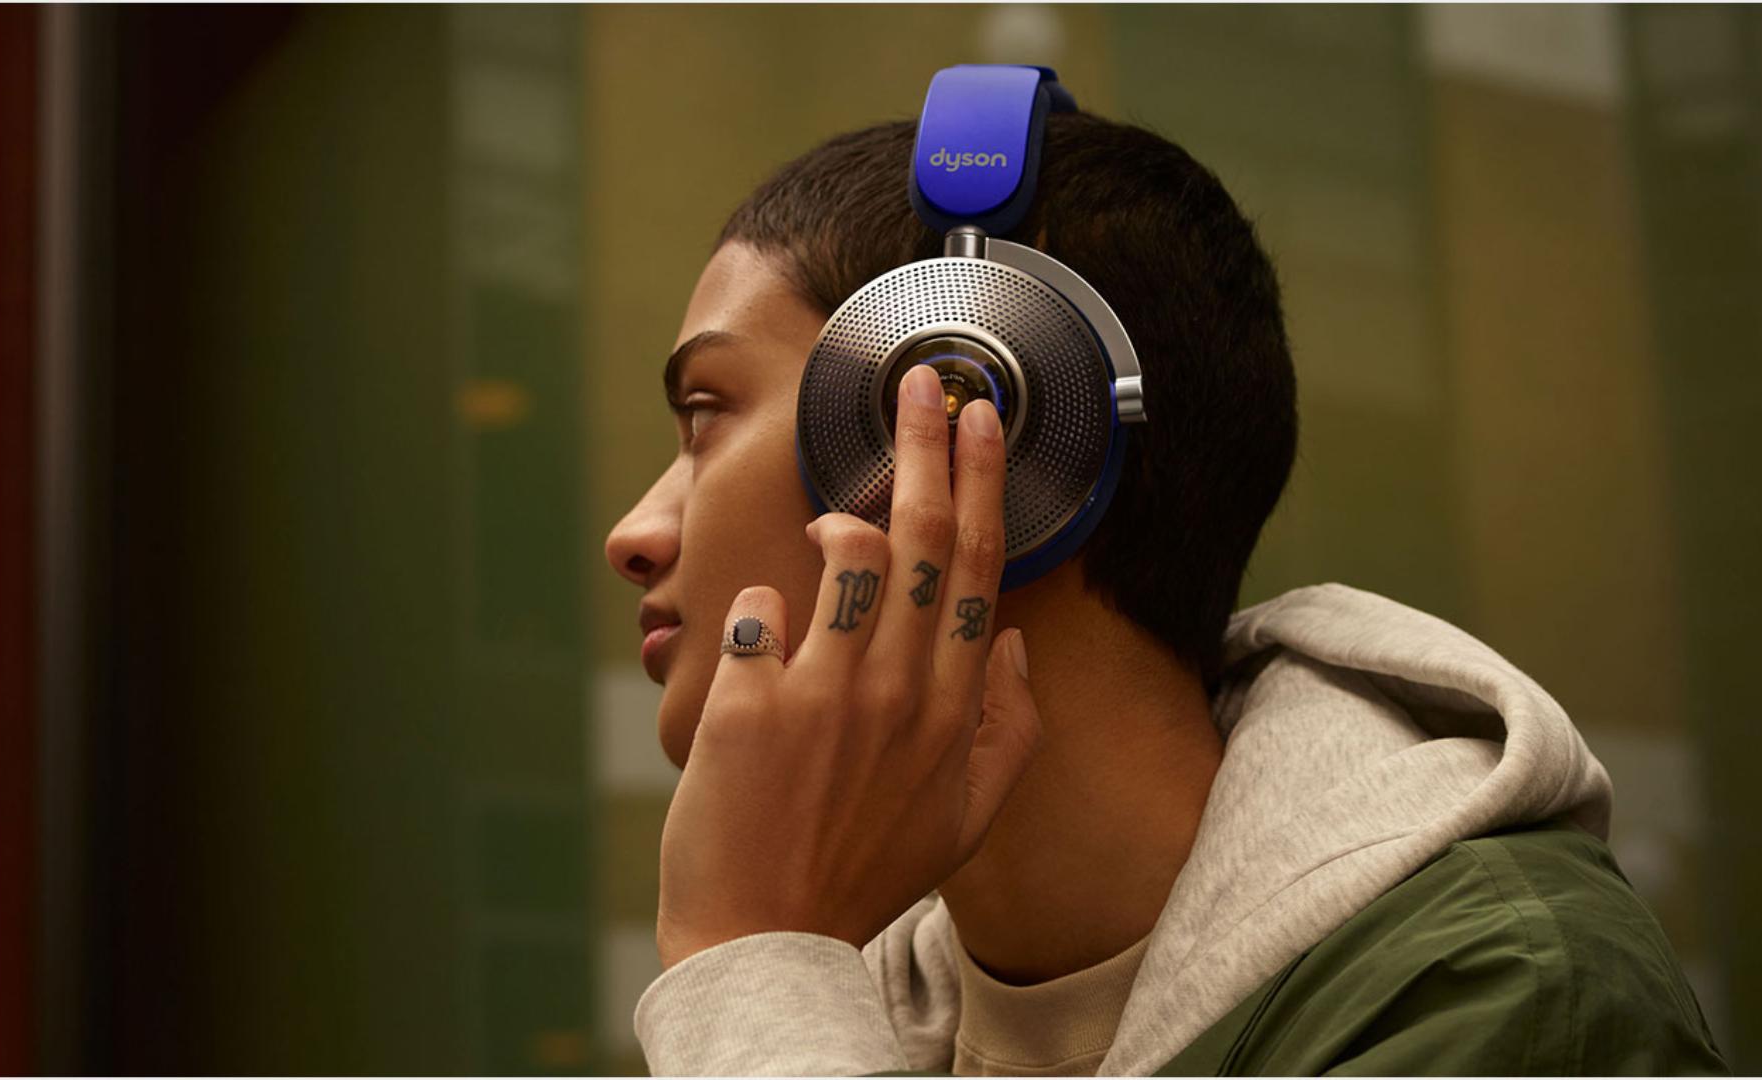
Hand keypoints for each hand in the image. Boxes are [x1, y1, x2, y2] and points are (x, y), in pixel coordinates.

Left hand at [653, 363, 1042, 969]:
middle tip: (922, 382)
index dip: (980, 482)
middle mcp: (898, 691)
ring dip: (840, 516)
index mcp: (954, 710)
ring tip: (828, 514)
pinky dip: (756, 604)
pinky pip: (757, 612)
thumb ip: (1010, 728)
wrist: (764, 939)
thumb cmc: (863, 871)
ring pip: (846, 557)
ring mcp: (824, 694)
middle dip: (925, 445)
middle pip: (921, 538)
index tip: (979, 418)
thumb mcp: (969, 817)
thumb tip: (1011, 641)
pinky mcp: (750, 704)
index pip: (975, 568)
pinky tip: (757, 630)